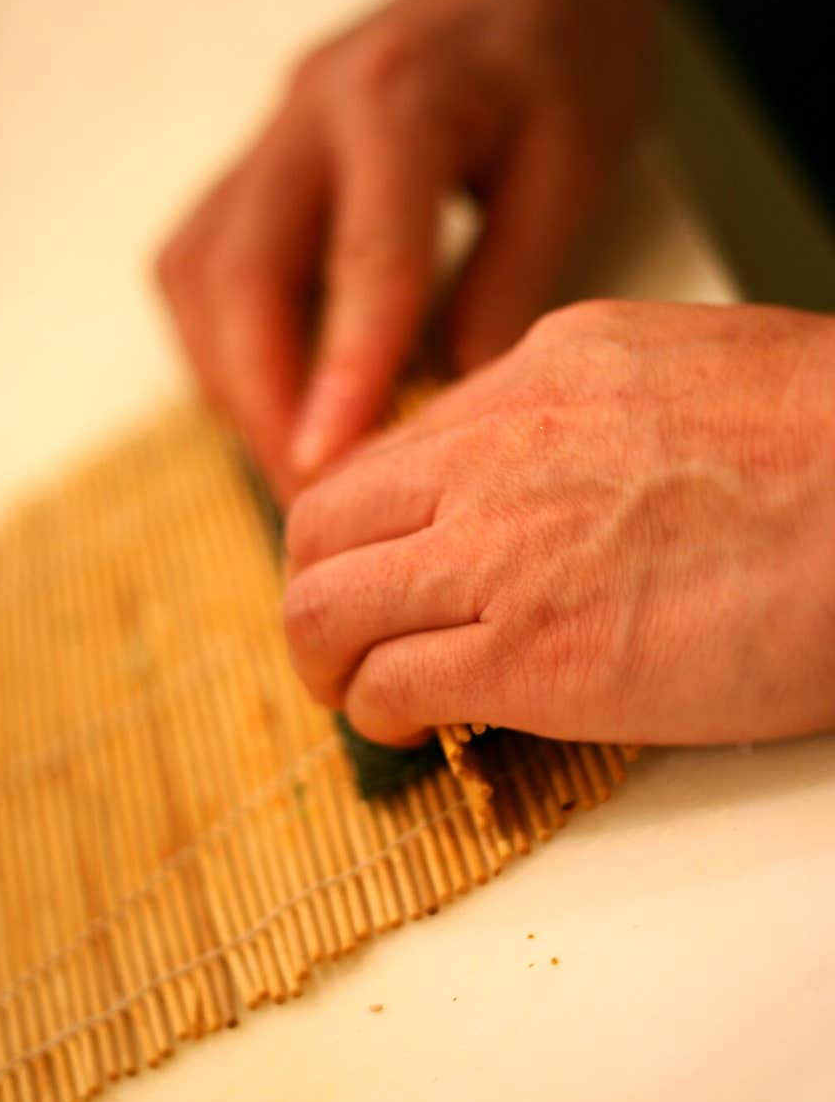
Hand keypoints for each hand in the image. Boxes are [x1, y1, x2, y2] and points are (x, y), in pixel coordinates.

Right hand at [154, 0, 681, 500]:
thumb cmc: (569, 55)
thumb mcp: (571, 169)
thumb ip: (506, 286)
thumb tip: (448, 411)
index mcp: (403, 99)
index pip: (362, 257)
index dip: (343, 372)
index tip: (329, 470)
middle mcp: (312, 110)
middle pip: (239, 272)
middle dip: (262, 399)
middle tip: (309, 496)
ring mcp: (274, 130)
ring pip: (198, 273)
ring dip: (231, 379)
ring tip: (290, 459)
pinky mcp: (263, 156)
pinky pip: (203, 263)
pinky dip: (226, 343)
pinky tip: (275, 391)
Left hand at [283, 301, 834, 746]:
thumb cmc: (831, 441)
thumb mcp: (685, 370)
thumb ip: (587, 412)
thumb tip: (545, 470)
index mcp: (539, 376)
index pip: (388, 454)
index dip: (366, 527)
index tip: (381, 570)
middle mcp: (494, 455)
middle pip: (321, 522)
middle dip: (317, 587)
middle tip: (345, 637)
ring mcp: (502, 553)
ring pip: (323, 606)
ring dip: (326, 661)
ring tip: (360, 694)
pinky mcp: (533, 655)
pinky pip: (391, 687)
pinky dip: (382, 717)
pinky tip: (419, 730)